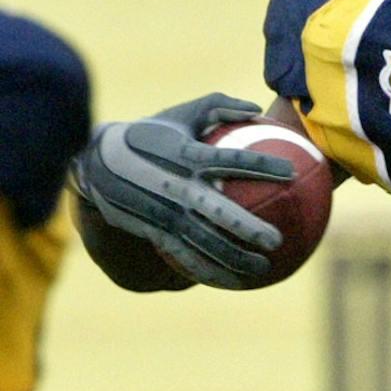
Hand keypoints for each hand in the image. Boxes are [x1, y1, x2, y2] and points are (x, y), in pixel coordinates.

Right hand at [70, 94, 293, 288]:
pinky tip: (236, 283)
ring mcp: (165, 211)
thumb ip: (219, 106)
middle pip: (219, 212)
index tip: (292, 173)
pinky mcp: (155, 230)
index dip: (262, 165)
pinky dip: (211, 272)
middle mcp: (177, 186)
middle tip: (277, 240)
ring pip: (205, 242)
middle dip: (249, 228)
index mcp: (186, 154)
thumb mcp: (181, 114)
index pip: (231, 159)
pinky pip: (186, 256)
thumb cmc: (153, 135)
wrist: (97, 161)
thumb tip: (257, 108)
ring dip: (235, 259)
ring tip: (265, 269)